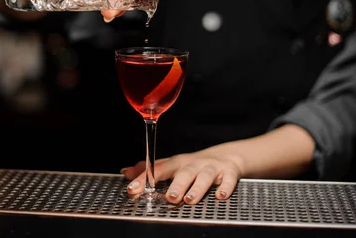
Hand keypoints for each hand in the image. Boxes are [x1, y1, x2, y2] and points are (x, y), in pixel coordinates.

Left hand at [121, 152, 242, 204]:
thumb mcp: (172, 165)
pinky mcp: (229, 172)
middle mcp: (193, 164)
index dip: (144, 178)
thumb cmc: (194, 165)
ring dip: (197, 188)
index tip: (132, 188)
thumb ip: (150, 170)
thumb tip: (126, 172)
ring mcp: (211, 168)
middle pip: (183, 172)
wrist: (227, 157)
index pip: (158, 169)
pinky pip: (228, 180)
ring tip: (190, 199)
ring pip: (204, 177)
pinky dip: (225, 187)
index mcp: (177, 163)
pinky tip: (220, 196)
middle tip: (170, 197)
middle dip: (176, 185)